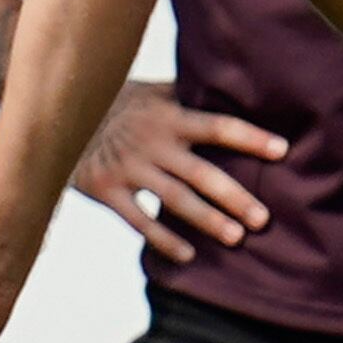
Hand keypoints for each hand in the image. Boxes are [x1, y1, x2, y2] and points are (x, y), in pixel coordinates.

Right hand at [69, 82, 288, 258]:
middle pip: (201, 172)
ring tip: (236, 238)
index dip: (250, 138)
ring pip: (174, 200)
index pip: (217, 126)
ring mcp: (128, 168)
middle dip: (234, 196)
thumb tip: (238, 87)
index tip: (282, 151)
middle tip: (263, 218)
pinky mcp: (105, 190)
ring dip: (207, 220)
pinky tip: (188, 255)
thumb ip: (190, 96)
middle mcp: (151, 142)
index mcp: (168, 116)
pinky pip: (138, 220)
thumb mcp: (153, 93)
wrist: (60, 114)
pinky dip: (163, 239)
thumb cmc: (121, 104)